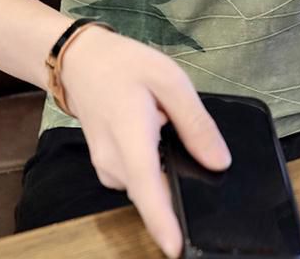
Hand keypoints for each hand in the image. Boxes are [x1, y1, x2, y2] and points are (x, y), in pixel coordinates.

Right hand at [60, 26, 231, 258]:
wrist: (80, 60)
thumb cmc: (125, 65)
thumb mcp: (169, 80)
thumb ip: (195, 122)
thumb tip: (219, 162)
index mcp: (130, 137)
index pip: (148, 189)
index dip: (163, 222)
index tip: (178, 250)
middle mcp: (113, 162)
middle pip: (153, 193)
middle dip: (179, 188)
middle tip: (199, 155)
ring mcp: (106, 168)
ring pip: (147, 186)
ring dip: (166, 174)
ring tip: (174, 134)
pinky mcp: (107, 167)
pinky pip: (138, 178)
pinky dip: (153, 168)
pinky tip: (161, 139)